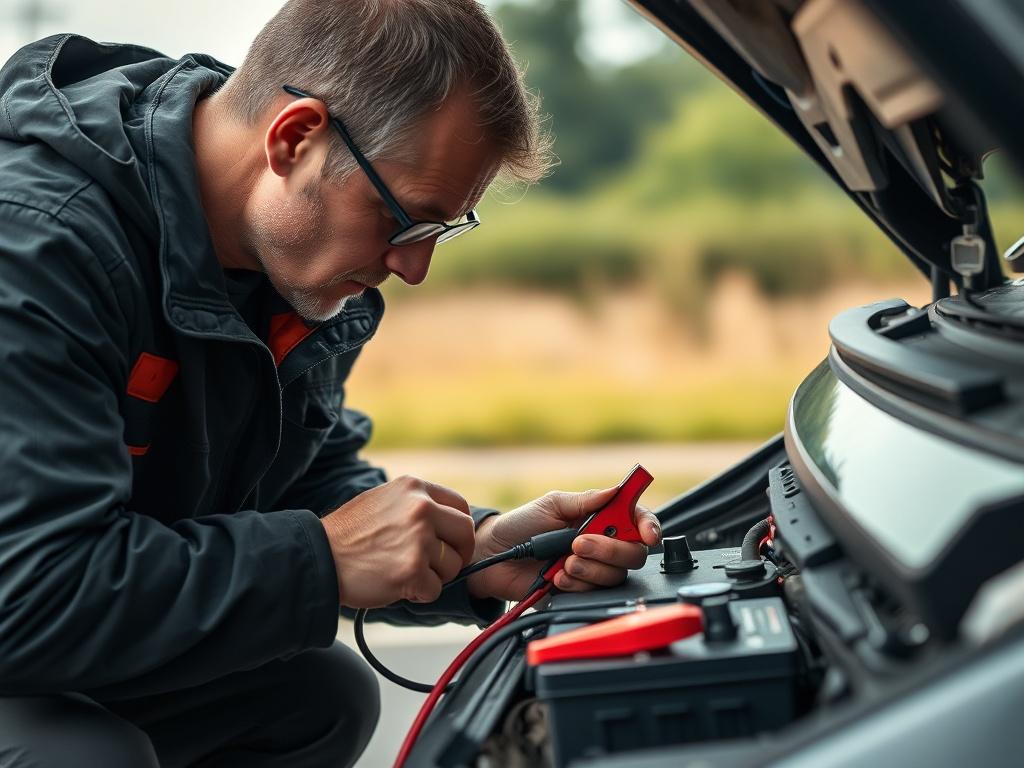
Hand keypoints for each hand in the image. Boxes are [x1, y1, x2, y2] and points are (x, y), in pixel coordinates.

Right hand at [320, 476, 475, 608]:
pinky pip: (435, 589)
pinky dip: (419, 594)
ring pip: (452, 565)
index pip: (460, 507)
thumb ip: (416, 505)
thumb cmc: (348, 534)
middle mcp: (420, 509)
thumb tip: (448, 522)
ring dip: (434, 576)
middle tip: (438, 566)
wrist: (318, 557)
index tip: (451, 543)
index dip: (459, 530)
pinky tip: (397, 585)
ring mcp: (418, 540)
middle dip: (457, 554)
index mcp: (414, 488)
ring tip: (404, 572)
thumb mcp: (383, 500)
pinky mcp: (412, 571)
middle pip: (465, 534)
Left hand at [467, 485, 661, 600]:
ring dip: (589, 568)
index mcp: (600, 519)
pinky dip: (575, 584)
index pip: (637, 521)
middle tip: (578, 543)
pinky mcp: (578, 592)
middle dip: (608, 550)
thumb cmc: (522, 525)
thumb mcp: (553, 503)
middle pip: (633, 554)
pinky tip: (557, 577)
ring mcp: (591, 570)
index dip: (649, 526)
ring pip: (615, 576)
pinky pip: (592, 594)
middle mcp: (602, 545)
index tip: (646, 534)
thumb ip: (586, 500)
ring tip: (563, 561)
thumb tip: (616, 490)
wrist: (495, 556)